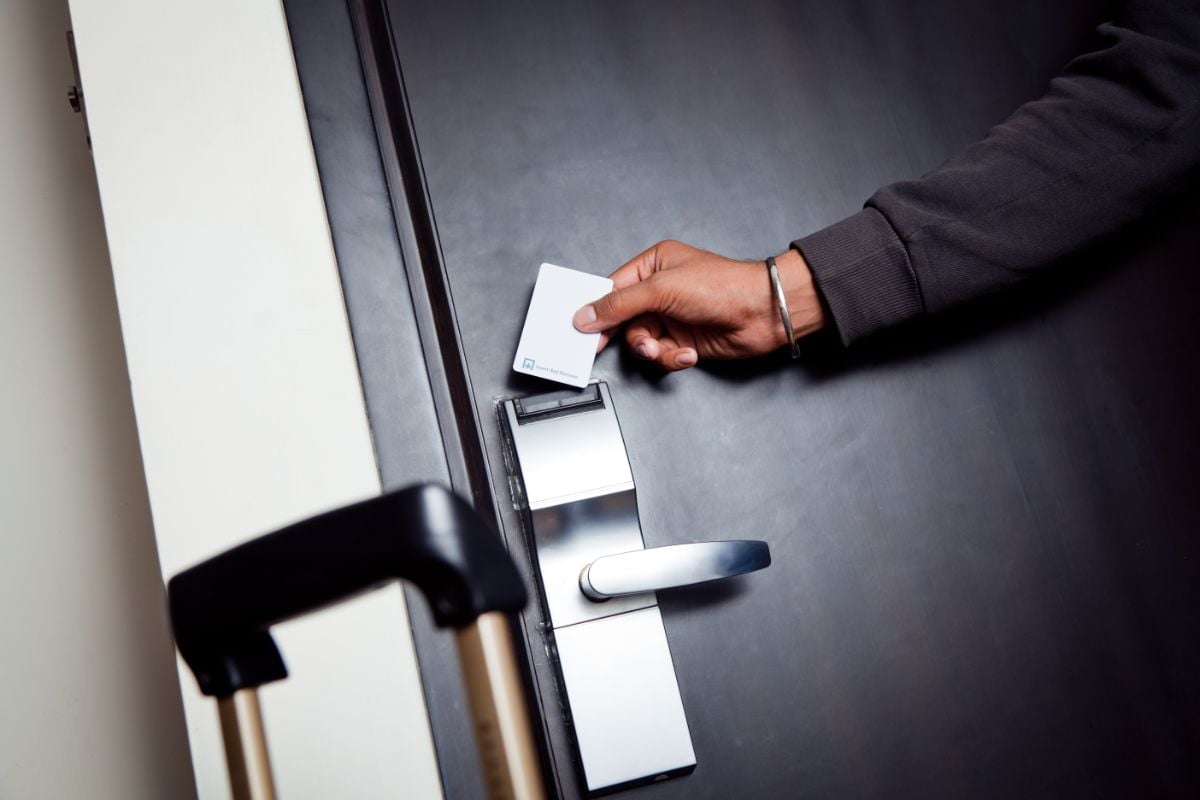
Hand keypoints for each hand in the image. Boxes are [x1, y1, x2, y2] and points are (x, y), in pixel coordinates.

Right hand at [572, 240, 825, 370]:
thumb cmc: (722, 287)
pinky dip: (672, 358)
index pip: (613, 288)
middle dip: (628, 335)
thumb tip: (588, 314)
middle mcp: (661, 291)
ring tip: (664, 348)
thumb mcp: (661, 290)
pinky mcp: (684, 340)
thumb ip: (620, 304)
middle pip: (624, 320)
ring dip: (652, 349)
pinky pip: (662, 355)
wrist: (762, 314)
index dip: (597, 309)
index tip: (582, 328)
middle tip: (613, 347)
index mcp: (653, 266)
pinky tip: (688, 353)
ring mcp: (672, 317)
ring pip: (642, 341)